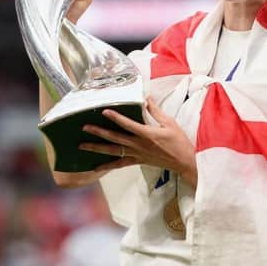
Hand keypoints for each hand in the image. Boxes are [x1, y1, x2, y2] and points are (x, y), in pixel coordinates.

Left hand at [79, 97, 197, 187]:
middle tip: (85, 127)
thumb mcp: (169, 123)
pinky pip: (119, 164)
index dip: (116, 117)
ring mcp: (137, 154)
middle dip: (99, 132)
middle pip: (115, 138)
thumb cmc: (179, 141)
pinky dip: (107, 165)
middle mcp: (139, 145)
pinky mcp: (137, 161)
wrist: (184, 161)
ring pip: (113, 151)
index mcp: (147, 134)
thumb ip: (156, 111)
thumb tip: (147, 99)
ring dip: (97, 148)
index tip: (104, 111)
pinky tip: (95, 167)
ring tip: (82, 145)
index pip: (128, 124)